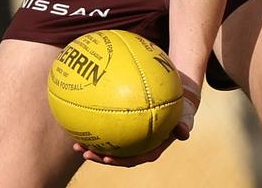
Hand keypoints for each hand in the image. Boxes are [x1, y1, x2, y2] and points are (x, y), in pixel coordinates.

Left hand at [73, 76, 200, 166]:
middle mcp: (138, 146)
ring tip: (76, 142)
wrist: (178, 100)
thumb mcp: (186, 116)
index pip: (132, 159)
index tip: (105, 158)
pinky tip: (83, 117)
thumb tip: (184, 133)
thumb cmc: (181, 109)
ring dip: (92, 145)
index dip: (118, 161)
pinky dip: (97, 125)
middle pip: (116, 155)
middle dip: (98, 156)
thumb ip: (184, 124)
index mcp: (150, 149)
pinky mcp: (125, 127)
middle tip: (84, 152)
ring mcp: (130, 138)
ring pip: (109, 145)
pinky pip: (110, 127)